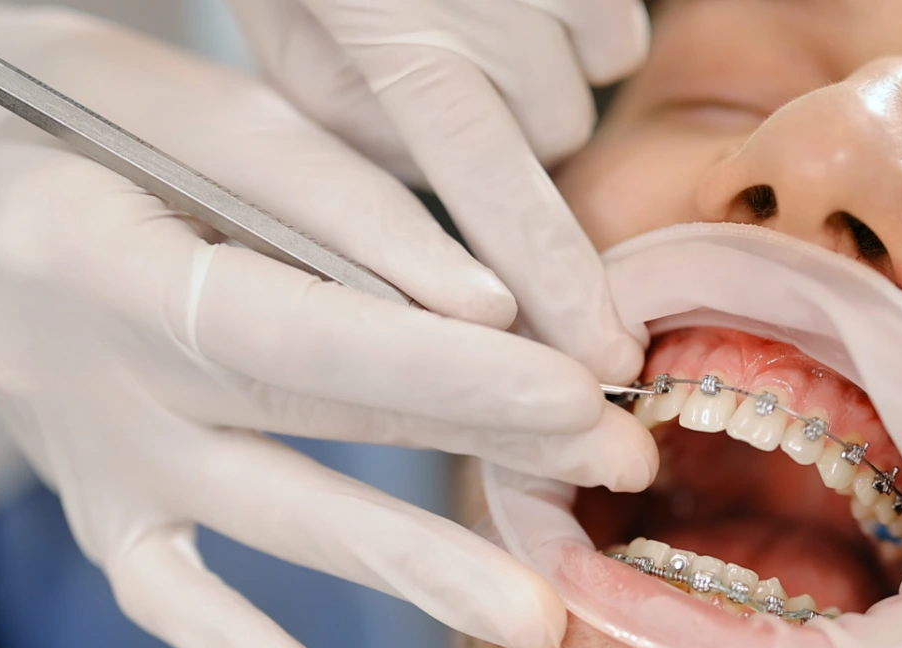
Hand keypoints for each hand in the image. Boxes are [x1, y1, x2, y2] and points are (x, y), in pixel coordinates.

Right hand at [0, 0, 656, 647]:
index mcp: (95, 257)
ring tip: (540, 621)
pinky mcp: (91, 500)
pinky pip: (160, 593)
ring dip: (406, 571)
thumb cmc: (83, 115)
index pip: (297, 331)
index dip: (438, 370)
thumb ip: (337, 208)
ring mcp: (81, 456)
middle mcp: (77, 376)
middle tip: (620, 467)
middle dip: (476, 444)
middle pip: (305, 424)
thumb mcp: (201, 115)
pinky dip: (232, 646)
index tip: (574, 387)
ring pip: (259, 524)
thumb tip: (486, 305)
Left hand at [228, 0, 650, 382]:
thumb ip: (372, 133)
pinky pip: (610, 11)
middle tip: (452, 82)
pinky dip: (569, 12)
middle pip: (562, 130)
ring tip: (475, 15)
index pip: (498, 192)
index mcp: (402, 40)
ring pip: (596, 66)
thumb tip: (458, 197)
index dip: (556, 286)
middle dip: (521, 131)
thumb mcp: (291, 42)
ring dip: (547, 62)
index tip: (604, 360)